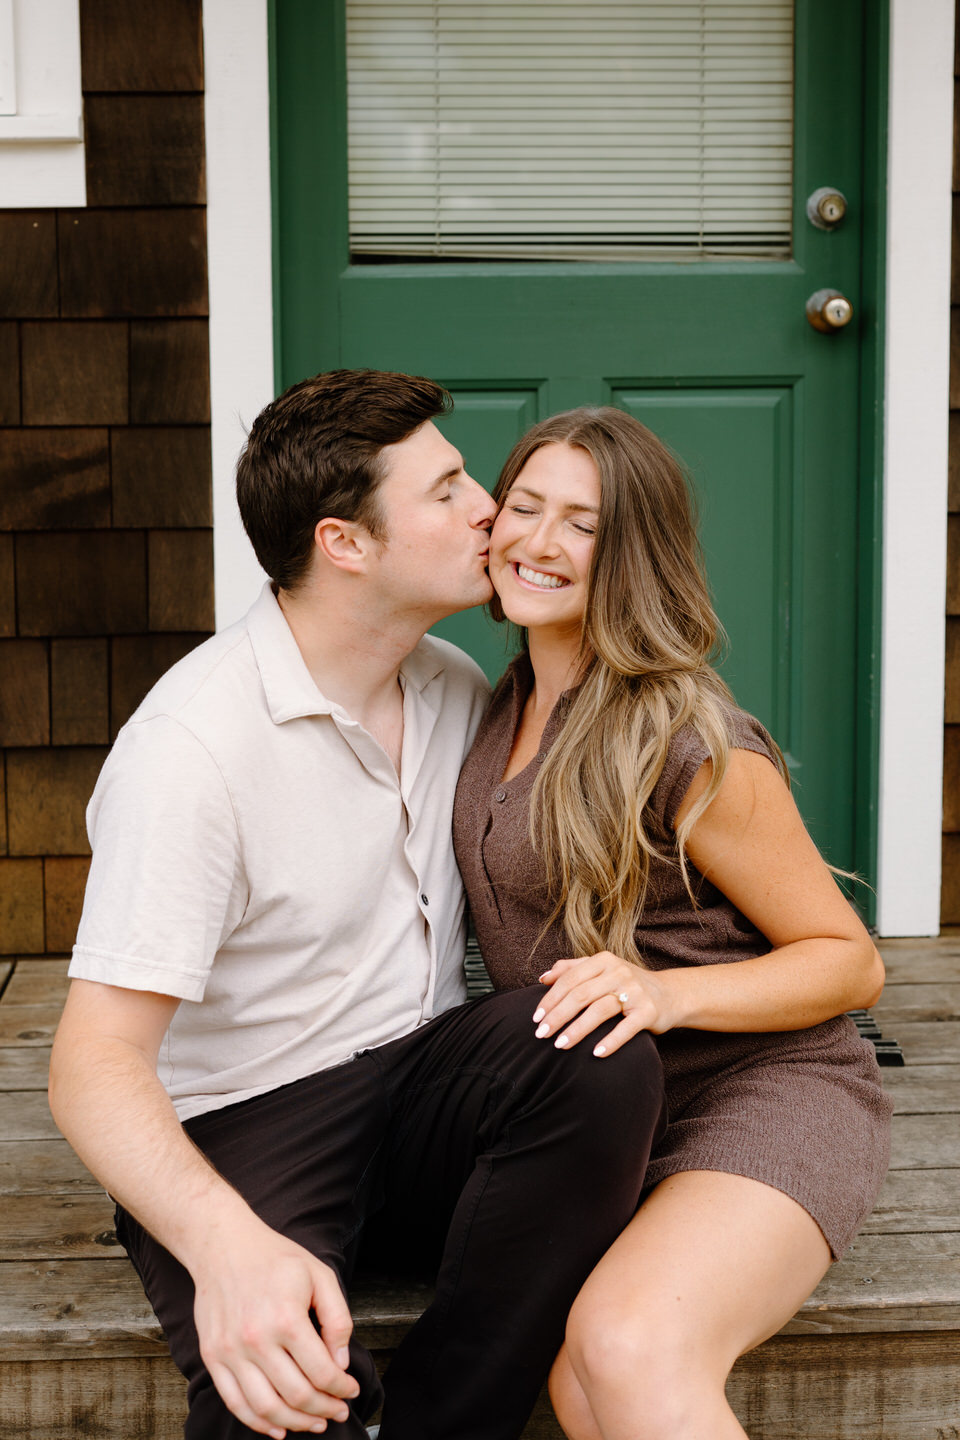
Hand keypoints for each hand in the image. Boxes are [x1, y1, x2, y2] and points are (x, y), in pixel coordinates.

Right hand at [191, 1217, 359, 1436]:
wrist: (223, 1245)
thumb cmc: (275, 1258)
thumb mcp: (319, 1275)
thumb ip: (337, 1319)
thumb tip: (340, 1363)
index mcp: (287, 1319)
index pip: (322, 1373)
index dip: (341, 1389)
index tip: (351, 1390)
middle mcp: (256, 1340)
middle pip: (297, 1396)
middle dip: (324, 1410)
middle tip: (338, 1411)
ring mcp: (230, 1352)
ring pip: (266, 1409)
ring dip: (295, 1424)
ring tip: (314, 1423)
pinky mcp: (213, 1357)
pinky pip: (236, 1403)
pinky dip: (258, 1423)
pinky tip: (278, 1428)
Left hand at [533, 952, 677, 1055]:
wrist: (670, 994)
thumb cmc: (627, 983)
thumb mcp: (601, 970)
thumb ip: (571, 969)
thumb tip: (543, 978)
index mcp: (603, 960)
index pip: (570, 979)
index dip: (550, 999)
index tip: (535, 1018)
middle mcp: (619, 972)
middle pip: (581, 995)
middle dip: (558, 1016)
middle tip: (541, 1034)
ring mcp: (635, 992)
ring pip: (600, 1010)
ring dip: (577, 1030)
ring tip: (560, 1046)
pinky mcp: (649, 1012)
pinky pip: (626, 1029)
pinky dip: (610, 1042)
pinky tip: (595, 1054)